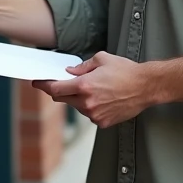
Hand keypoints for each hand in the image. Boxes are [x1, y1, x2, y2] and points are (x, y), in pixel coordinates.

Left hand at [33, 52, 152, 128]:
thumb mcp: (102, 60)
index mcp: (84, 86)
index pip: (55, 88)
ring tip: (96, 89)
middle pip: (62, 99)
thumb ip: (82, 67)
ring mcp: (94, 115)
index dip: (44, 85)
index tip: (37, 83)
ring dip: (78, 99)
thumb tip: (70, 72)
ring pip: (76, 107)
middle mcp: (87, 103)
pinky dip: (91, 107)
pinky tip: (103, 98)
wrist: (146, 87)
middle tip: (67, 83)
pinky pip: (89, 114)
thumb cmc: (126, 72)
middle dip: (61, 91)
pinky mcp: (103, 122)